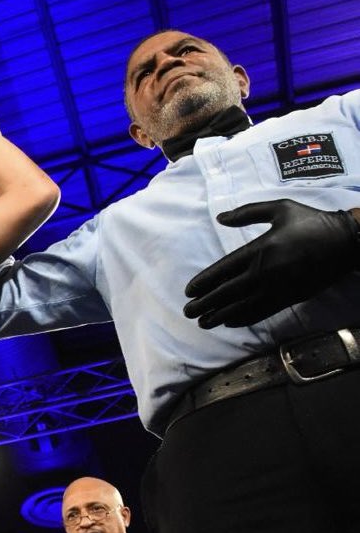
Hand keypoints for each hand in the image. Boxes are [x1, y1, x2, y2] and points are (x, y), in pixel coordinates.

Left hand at [184, 200, 359, 328]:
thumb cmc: (312, 222)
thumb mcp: (280, 209)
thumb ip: (248, 213)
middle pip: (227, 292)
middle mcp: (264, 272)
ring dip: (220, 316)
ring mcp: (276, 288)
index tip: (189, 291)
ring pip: (241, 307)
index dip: (203, 282)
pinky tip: (230, 323)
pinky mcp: (289, 298)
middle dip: (205, 304)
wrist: (346, 243)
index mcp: (259, 249)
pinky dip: (243, 319)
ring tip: (203, 322)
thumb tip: (220, 218)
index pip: (222, 270)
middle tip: (188, 312)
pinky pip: (261, 312)